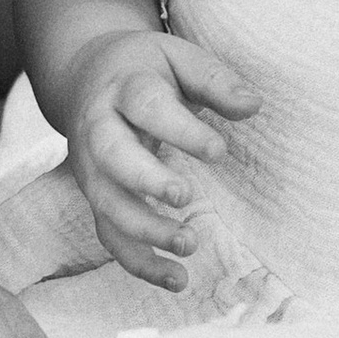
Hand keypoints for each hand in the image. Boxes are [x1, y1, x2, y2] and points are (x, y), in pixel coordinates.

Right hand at [56, 31, 259, 286]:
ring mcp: (91, 168)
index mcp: (124, 88)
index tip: (219, 152)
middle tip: (185, 197)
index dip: (180, 130)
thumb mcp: (179, 57)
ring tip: (189, 244)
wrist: (86, 75)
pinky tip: (177, 280)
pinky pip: (110, 235)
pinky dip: (139, 262)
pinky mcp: (96, 197)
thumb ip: (215, 80)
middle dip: (145, 180)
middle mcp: (98, 129)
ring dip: (143, 229)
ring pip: (106, 204)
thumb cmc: (146, 69)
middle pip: (112, 156)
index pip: (146, 106)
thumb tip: (252, 105)